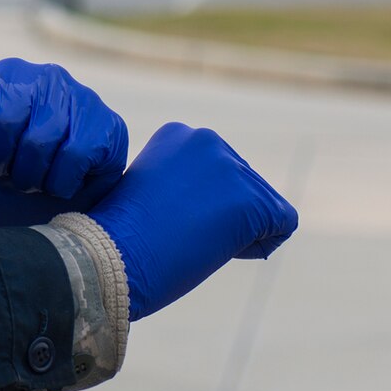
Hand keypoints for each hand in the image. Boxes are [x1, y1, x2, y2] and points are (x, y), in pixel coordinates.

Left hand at [0, 58, 128, 227]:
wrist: (49, 220)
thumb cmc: (0, 178)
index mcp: (2, 75)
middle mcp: (42, 76)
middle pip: (3, 122)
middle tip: (8, 172)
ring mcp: (80, 96)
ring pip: (38, 143)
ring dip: (29, 177)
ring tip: (34, 179)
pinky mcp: (109, 124)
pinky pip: (72, 156)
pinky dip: (59, 183)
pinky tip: (62, 182)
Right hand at [88, 122, 297, 319]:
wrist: (108, 257)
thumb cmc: (116, 238)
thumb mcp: (149, 194)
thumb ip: (181, 185)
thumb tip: (211, 205)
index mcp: (177, 134)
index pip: (218, 173)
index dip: (199, 206)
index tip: (166, 220)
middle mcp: (207, 139)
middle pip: (244, 187)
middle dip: (223, 217)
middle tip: (180, 236)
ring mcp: (231, 167)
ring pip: (263, 207)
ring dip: (238, 232)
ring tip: (193, 242)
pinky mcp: (251, 200)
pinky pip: (282, 224)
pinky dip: (259, 246)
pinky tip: (219, 251)